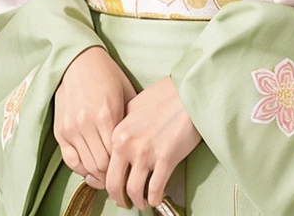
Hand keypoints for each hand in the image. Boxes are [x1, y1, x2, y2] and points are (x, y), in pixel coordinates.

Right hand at [54, 46, 136, 190]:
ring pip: (86, 166)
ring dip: (98, 176)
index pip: (118, 154)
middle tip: (122, 178)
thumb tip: (142, 140)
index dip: (126, 166)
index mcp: (107, 114)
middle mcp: (87, 124)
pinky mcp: (60, 132)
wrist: (78, 61)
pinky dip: (82, 170)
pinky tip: (91, 169)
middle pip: (102, 165)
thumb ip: (131, 118)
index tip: (133, 170)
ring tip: (109, 177)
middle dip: (113, 175)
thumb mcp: (126, 91)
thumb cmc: (106, 74)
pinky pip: (71, 161)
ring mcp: (71, 129)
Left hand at [105, 75, 200, 209]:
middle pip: (113, 184)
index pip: (105, 167)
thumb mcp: (134, 107)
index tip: (115, 187)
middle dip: (118, 198)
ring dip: (137, 202)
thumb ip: (122, 128)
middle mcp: (127, 144)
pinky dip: (154, 199)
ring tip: (142, 203)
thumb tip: (118, 150)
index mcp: (117, 132)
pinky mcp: (165, 158)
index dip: (109, 181)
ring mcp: (146, 152)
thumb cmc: (164, 96)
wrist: (188, 91)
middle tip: (124, 202)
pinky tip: (157, 198)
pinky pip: (155, 189)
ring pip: (133, 191)